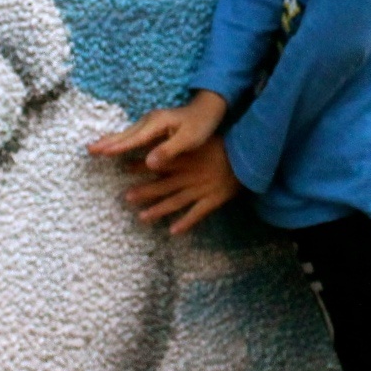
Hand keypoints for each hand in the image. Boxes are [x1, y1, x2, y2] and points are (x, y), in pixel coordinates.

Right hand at [87, 89, 227, 171]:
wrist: (209, 108)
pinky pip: (132, 134)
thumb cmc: (201, 125)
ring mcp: (150, 122)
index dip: (116, 147)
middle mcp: (150, 120)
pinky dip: (120, 140)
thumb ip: (169, 150)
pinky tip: (114, 145)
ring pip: (126, 133)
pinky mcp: (152, 125)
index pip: (133, 139)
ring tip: (95, 148)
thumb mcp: (189, 140)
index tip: (100, 152)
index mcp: (157, 124)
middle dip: (106, 142)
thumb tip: (148, 164)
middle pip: (124, 134)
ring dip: (110, 141)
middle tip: (88, 150)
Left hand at [119, 136, 242, 234]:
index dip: (140, 166)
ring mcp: (200, 190)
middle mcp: (190, 176)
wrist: (247, 158)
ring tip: (142, 218)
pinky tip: (173, 231)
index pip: (159, 163)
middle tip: (126, 197)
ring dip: (158, 210)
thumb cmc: (223, 147)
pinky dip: (185, 223)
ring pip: (175, 202)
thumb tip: (160, 140)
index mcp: (186, 159)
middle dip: (144, 192)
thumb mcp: (200, 140)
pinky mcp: (213, 200)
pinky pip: (196, 214)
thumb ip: (181, 144)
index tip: (123, 167)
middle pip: (163, 186)